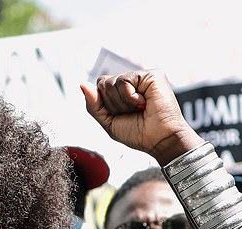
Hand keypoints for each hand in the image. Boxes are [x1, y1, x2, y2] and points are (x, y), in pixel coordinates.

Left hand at [81, 70, 202, 165]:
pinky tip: (143, 102)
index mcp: (122, 91)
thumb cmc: (138, 134)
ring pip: (112, 82)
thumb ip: (93, 105)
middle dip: (112, 104)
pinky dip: (130, 97)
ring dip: (122, 102)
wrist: (159, 140)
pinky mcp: (151, 75)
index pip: (100, 86)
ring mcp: (142, 77)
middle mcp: (132, 81)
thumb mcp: (108, 122)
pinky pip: (124, 80)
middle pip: (103, 83)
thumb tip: (82, 84)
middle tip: (132, 112)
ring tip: (138, 108)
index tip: (121, 115)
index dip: (104, 104)